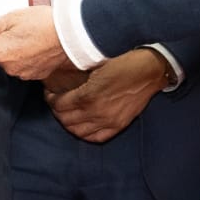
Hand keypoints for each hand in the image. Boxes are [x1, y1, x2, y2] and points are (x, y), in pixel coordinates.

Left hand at [0, 6, 70, 80]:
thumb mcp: (11, 18)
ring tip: (29, 36)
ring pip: (11, 63)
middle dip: (1, 46)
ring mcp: (25, 74)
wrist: (72, 34)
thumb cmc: (44, 23)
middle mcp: (10, 68)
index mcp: (0, 54)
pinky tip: (37, 45)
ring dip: (16, 52)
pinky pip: (25, 67)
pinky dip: (28, 57)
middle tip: (14, 30)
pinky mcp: (37, 75)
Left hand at [45, 48, 166, 142]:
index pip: (59, 105)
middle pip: (66, 120)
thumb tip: (62, 81)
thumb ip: (78, 78)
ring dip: (69, 124)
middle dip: (57, 111)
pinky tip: (82, 125)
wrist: (149, 69)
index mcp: (88, 96)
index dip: (50, 99)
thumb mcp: (95, 65)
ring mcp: (108, 121)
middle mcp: (96, 113)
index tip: (49, 93)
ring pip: (78, 132)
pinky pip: (97, 138)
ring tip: (67, 114)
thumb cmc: (123, 62)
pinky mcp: (119, 125)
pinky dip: (85, 134)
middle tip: (55, 103)